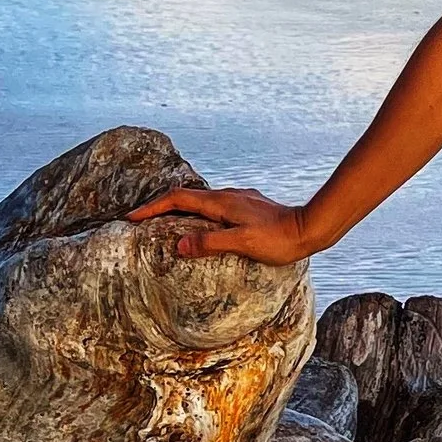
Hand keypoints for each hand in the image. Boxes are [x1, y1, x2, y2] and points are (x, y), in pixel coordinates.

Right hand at [128, 185, 309, 265]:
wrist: (311, 228)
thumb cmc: (278, 240)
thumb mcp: (241, 244)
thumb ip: (209, 243)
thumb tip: (177, 245)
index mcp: (221, 203)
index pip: (177, 199)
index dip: (151, 207)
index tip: (130, 217)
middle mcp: (228, 196)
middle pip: (185, 197)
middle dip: (160, 207)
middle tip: (140, 221)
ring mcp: (239, 200)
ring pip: (200, 202)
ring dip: (179, 211)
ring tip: (165, 226)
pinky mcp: (249, 207)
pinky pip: (214, 208)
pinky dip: (198, 215)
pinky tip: (203, 227)